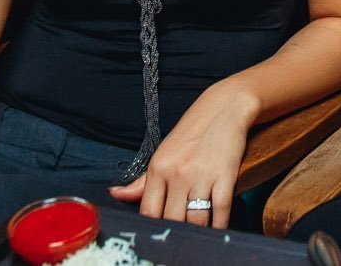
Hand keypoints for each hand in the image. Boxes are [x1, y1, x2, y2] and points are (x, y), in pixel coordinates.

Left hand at [109, 86, 255, 227]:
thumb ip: (141, 181)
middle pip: (172, 220)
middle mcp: (177, 173)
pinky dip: (219, 225)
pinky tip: (218, 228)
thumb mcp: (163, 153)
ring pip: (196, 220)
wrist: (225, 107)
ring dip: (198, 230)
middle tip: (181, 234)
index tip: (161, 231)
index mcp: (158, 168)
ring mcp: (201, 175)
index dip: (154, 227)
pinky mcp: (225, 175)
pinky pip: (220, 211)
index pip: (149, 211)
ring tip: (200, 231)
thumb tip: (115, 194)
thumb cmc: (193, 131)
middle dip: (177, 231)